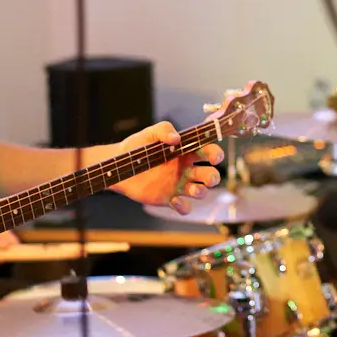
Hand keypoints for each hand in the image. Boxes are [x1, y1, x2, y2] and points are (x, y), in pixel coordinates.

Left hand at [107, 121, 223, 211]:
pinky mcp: (169, 199)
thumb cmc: (137, 147)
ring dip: (201, 192)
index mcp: (185, 152)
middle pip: (210, 175)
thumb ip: (164, 130)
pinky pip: (184, 207)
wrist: (120, 167)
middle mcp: (186, 169)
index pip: (208, 152)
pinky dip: (184, 207)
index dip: (216, 154)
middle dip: (213, 177)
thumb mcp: (150, 133)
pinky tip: (175, 201)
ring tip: (192, 189)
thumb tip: (176, 138)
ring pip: (201, 192)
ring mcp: (178, 185)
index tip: (214, 157)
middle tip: (208, 178)